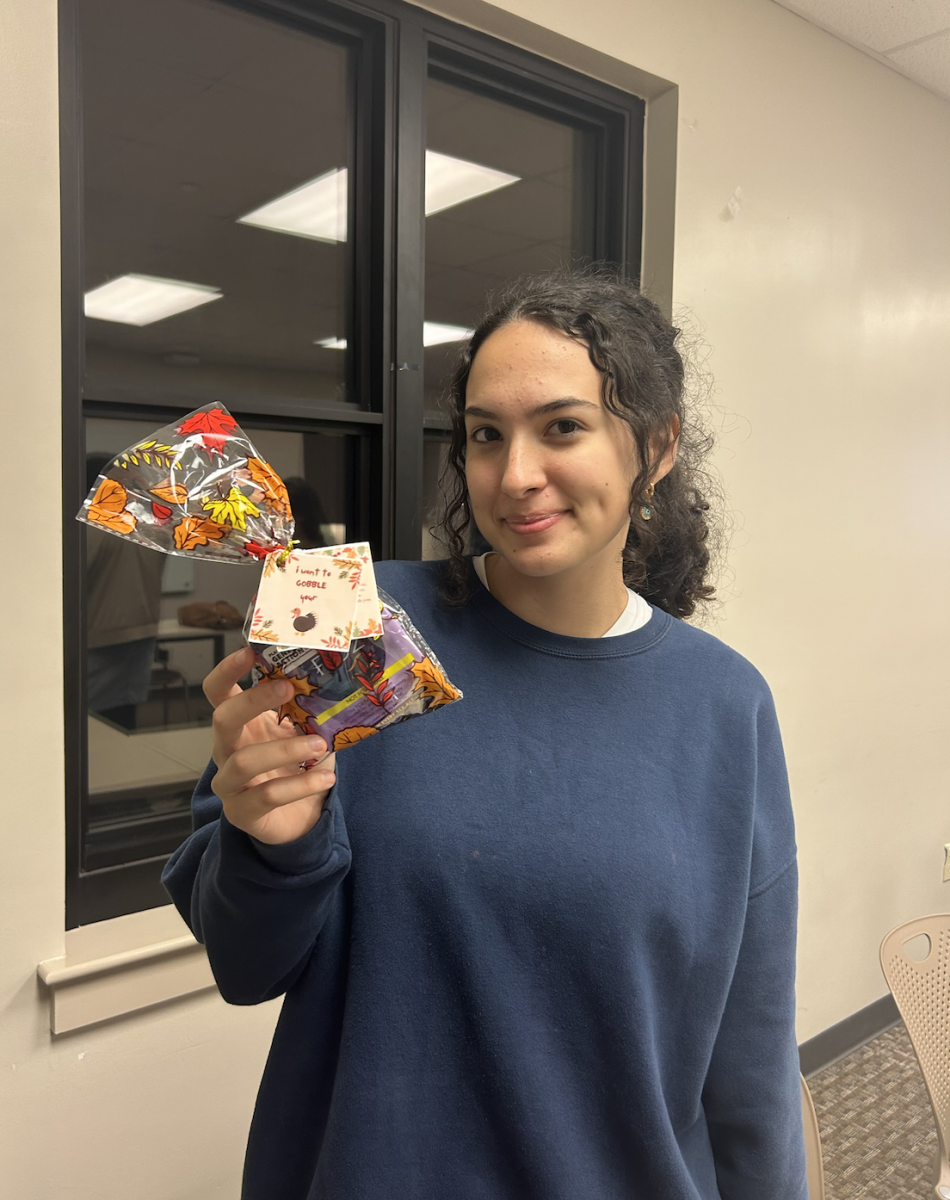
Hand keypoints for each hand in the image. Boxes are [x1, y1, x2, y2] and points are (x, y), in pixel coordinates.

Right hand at [203, 647, 336, 844]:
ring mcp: (230, 783)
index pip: (217, 692)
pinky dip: (299, 785)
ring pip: (243, 761)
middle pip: (222, 719)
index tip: (249, 651)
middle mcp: (226, 750)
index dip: (226, 671)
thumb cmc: (298, 766)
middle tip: (288, 688)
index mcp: (240, 724)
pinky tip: (326, 778)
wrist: (301, 816)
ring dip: (284, 749)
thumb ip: (307, 710)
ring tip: (319, 744)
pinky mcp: (242, 812)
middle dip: (254, 700)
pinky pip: (266, 795)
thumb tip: (333, 678)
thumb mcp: (303, 731)